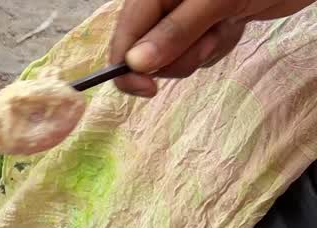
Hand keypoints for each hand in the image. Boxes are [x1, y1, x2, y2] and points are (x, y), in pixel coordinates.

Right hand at [110, 0, 314, 95]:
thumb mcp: (215, 1)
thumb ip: (175, 31)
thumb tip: (135, 64)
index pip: (124, 36)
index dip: (127, 67)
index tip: (147, 90)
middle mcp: (164, 4)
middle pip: (146, 52)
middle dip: (178, 57)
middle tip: (207, 41)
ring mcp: (185, 15)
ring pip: (174, 56)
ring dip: (202, 52)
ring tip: (224, 27)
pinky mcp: (207, 24)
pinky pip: (199, 52)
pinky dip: (217, 47)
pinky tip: (232, 26)